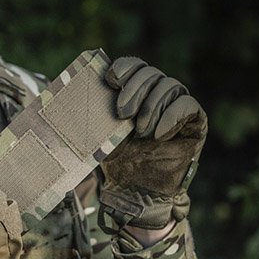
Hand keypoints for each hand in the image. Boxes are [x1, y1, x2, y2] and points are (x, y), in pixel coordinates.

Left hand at [99, 57, 207, 231]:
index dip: (124, 68)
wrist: (136, 191)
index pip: (133, 67)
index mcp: (134, 94)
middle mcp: (156, 95)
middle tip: (122, 113)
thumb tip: (63, 98)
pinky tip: (159, 134)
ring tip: (140, 133)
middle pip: (151, 73)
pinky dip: (172, 116)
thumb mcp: (98, 135)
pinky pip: (188, 105)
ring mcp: (176, 106)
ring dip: (151, 107)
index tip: (110, 79)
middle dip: (135, 89)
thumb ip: (90, 114)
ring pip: (170, 86)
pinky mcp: (194, 121)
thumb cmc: (117, 162)